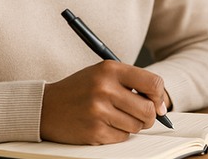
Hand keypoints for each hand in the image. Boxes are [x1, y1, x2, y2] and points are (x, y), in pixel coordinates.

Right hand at [40, 60, 168, 144]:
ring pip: (137, 126)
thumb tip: (161, 106)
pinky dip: (118, 134)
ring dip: (132, 125)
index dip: (159, 96)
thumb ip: (132, 83)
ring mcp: (99, 111)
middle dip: (150, 116)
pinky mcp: (94, 131)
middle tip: (142, 115)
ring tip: (115, 117)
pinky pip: (122, 138)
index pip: (153, 83)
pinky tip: (104, 125)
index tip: (157, 103)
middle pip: (148, 110)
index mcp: (110, 69)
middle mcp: (105, 89)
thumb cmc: (80, 89)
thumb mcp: (103, 74)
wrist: (46, 107)